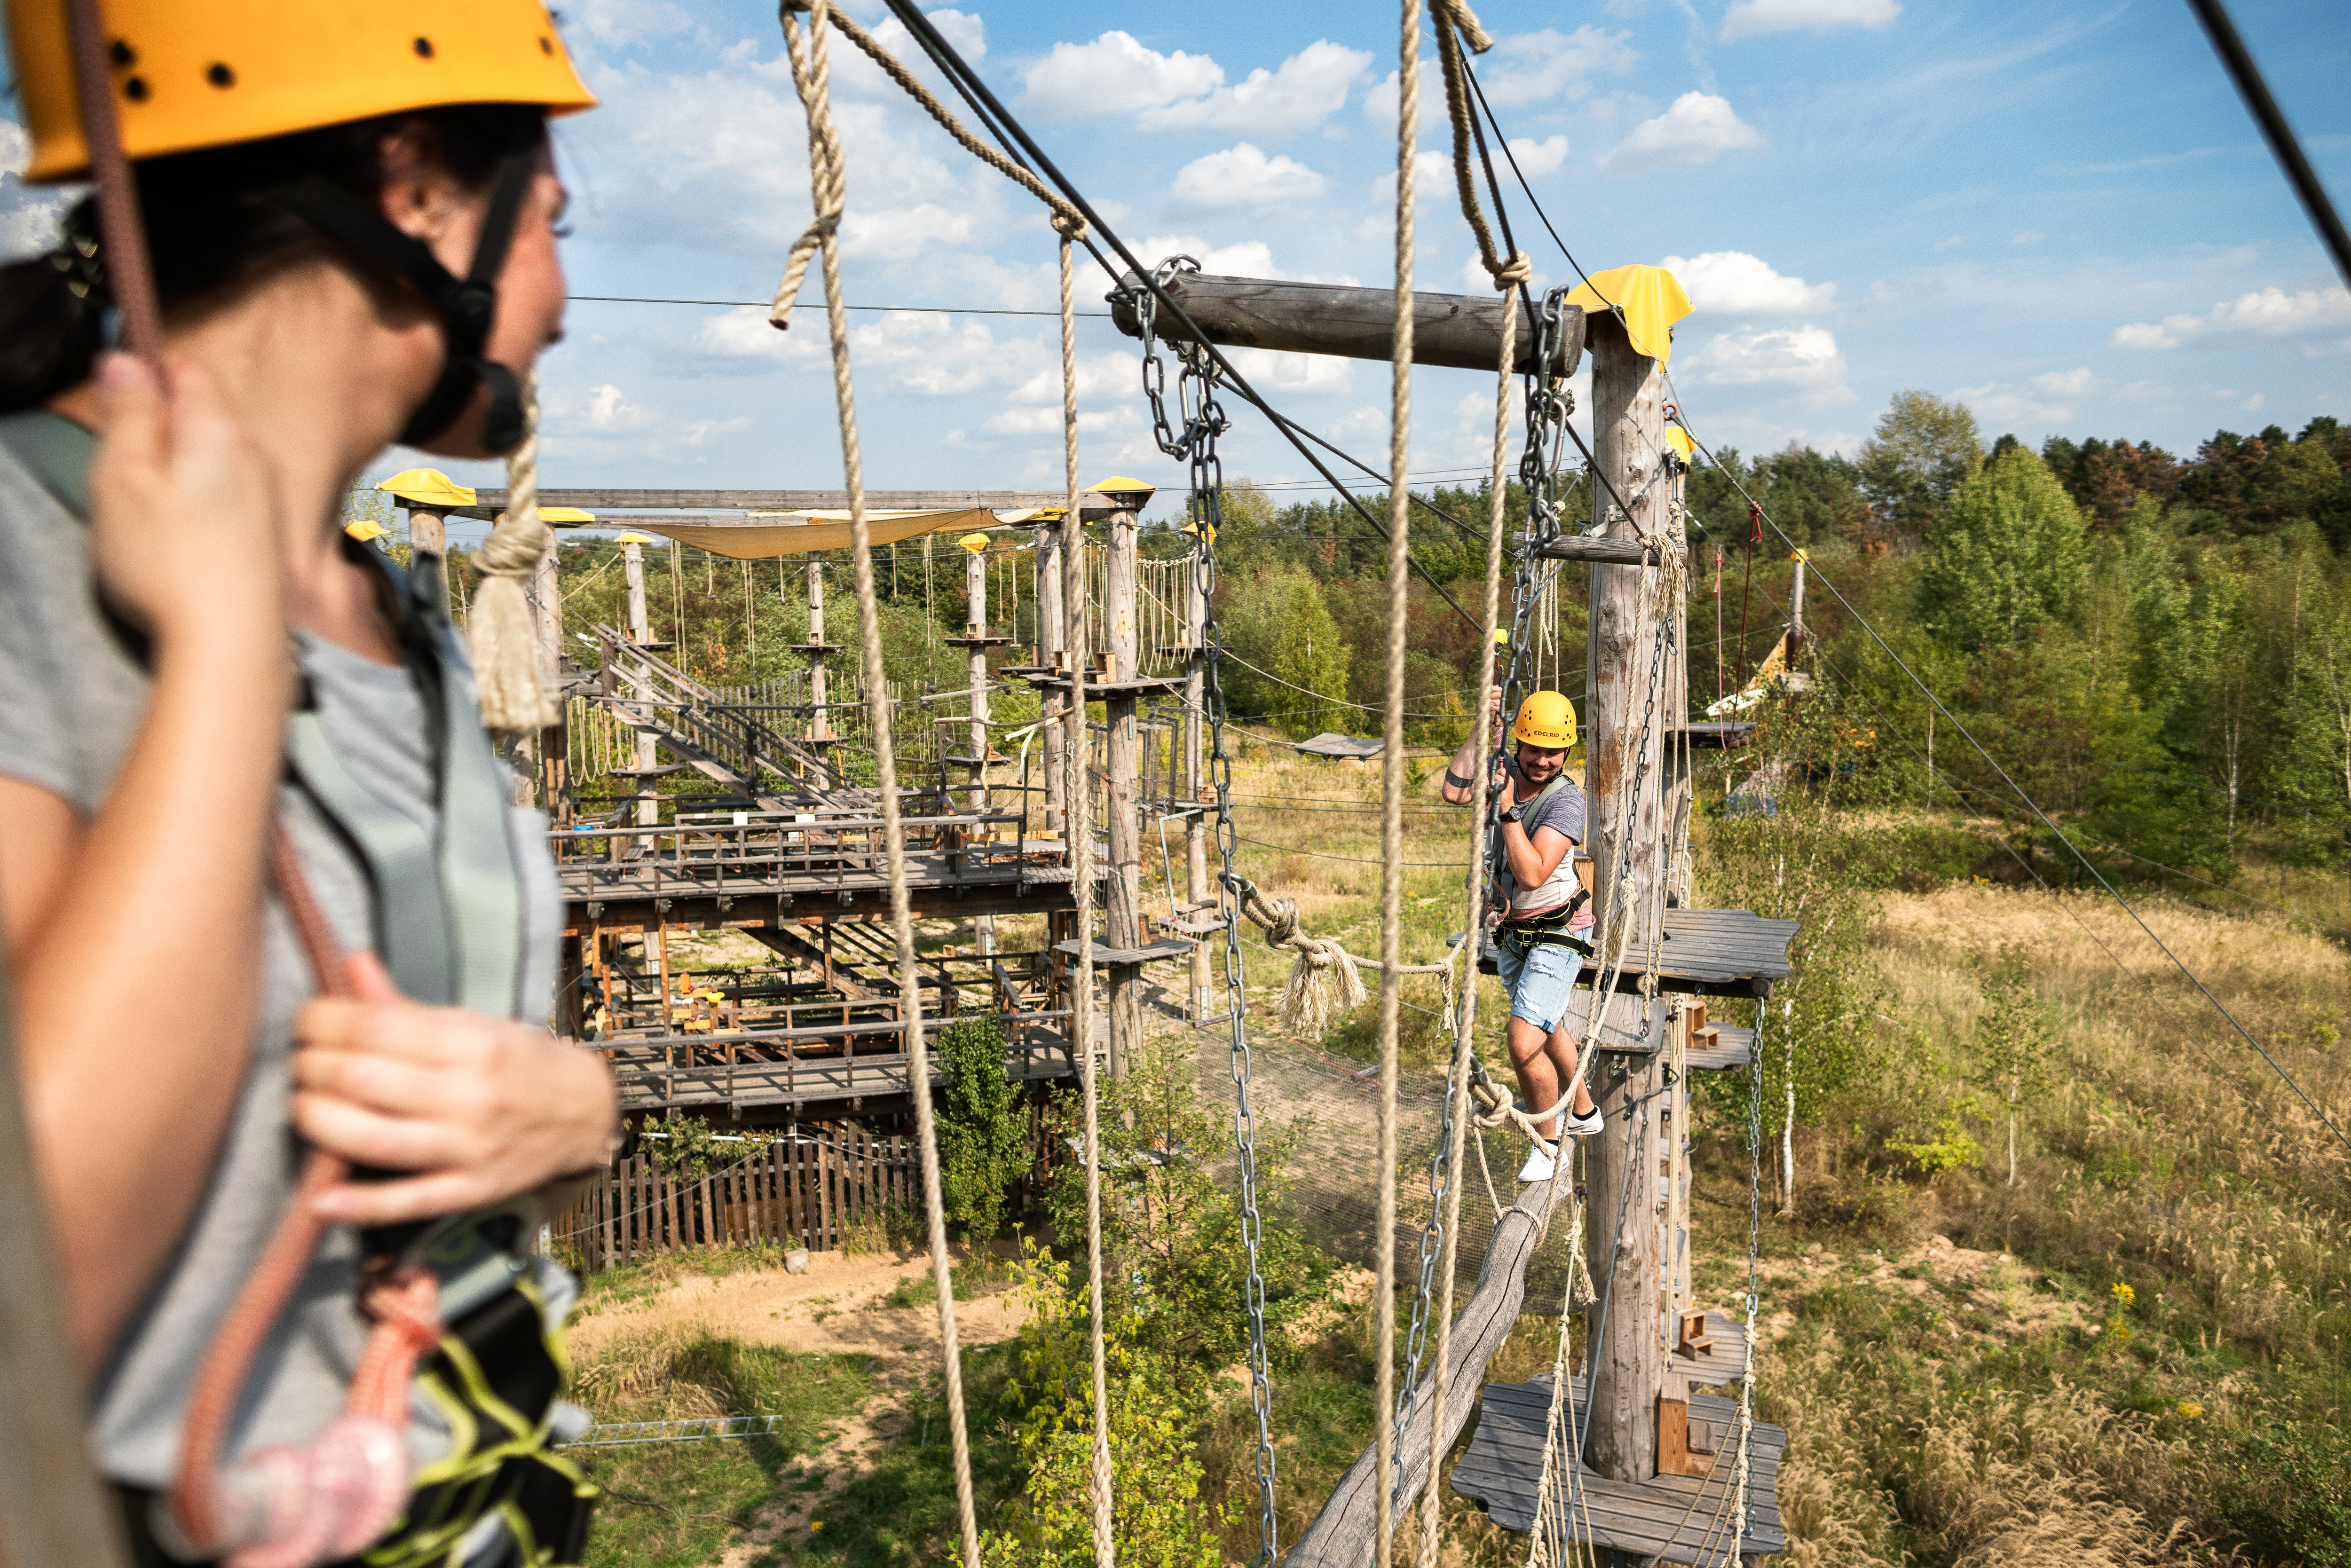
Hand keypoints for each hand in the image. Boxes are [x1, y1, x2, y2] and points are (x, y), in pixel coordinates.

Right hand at [86, 354, 283, 646]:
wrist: (231, 643)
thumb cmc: (171, 562)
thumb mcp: (123, 477)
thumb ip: (129, 415)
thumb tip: (127, 363)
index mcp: (220, 430)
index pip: (188, 372)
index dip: (147, 378)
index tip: (118, 409)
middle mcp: (256, 458)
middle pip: (200, 419)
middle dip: (158, 436)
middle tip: (125, 480)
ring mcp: (268, 500)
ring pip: (211, 463)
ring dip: (175, 479)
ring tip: (150, 525)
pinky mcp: (267, 539)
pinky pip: (224, 503)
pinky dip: (196, 514)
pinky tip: (178, 549)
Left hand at [290, 952, 618, 1226]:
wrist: (585, 1113)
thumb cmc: (519, 1062)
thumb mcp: (474, 1023)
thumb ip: (406, 1006)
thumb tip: (351, 966)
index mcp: (472, 1042)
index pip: (375, 1025)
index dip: (322, 1020)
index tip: (307, 1020)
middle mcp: (471, 1094)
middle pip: (363, 1079)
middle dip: (311, 1067)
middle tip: (299, 1062)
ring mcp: (470, 1147)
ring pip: (374, 1139)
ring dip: (318, 1122)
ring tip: (301, 1106)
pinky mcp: (469, 1191)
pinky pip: (407, 1201)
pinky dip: (359, 1204)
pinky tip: (319, 1198)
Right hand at [1487, 684, 1505, 734]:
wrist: (1484, 722)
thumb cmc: (1488, 711)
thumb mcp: (1491, 701)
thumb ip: (1494, 694)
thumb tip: (1497, 686)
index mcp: (1485, 696)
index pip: (1492, 688)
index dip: (1498, 688)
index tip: (1502, 691)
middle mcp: (1486, 699)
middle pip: (1497, 694)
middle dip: (1501, 697)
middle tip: (1501, 700)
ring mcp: (1488, 703)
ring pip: (1499, 701)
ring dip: (1500, 706)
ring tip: (1497, 709)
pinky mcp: (1491, 708)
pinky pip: (1499, 707)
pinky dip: (1499, 711)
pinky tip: (1496, 713)